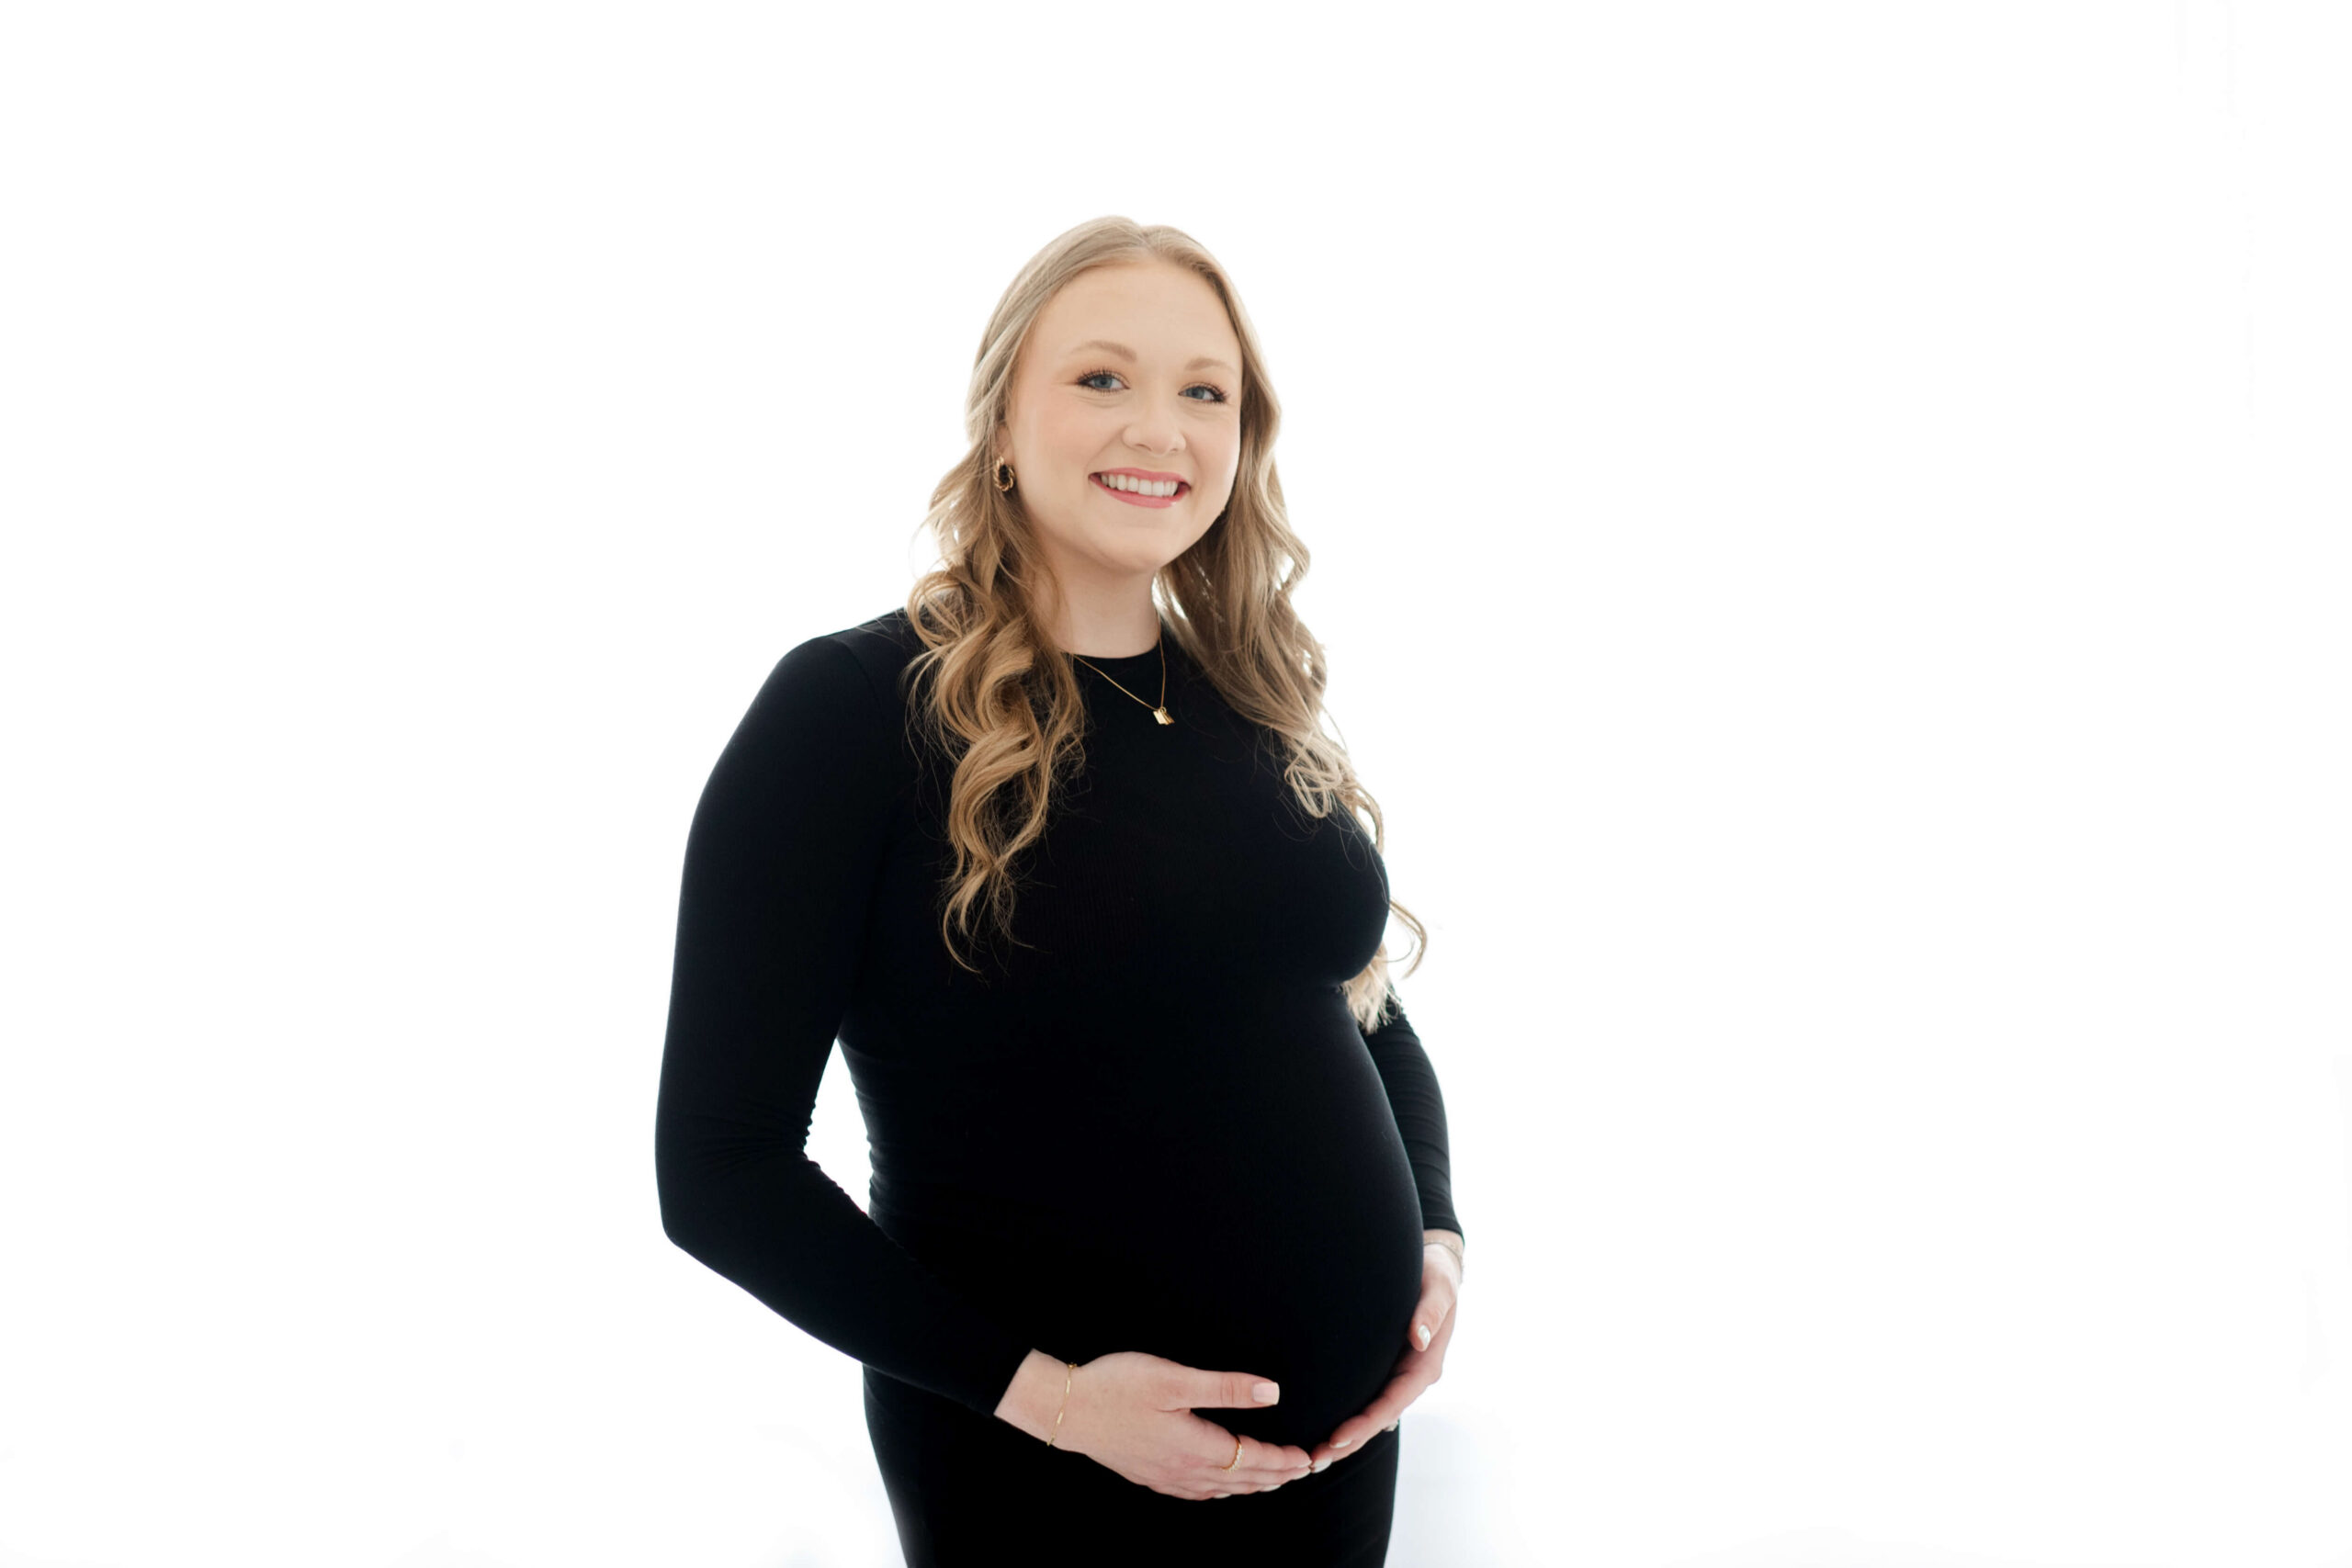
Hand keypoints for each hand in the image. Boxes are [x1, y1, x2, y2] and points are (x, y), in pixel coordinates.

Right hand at [1012, 1350, 1314, 1500]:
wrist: (1065, 1408)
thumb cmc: (1116, 1386)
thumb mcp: (1174, 1378)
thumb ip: (1225, 1387)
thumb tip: (1272, 1393)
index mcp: (1194, 1447)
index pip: (1251, 1460)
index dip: (1282, 1460)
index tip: (1308, 1458)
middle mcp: (1183, 1470)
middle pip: (1241, 1480)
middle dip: (1275, 1475)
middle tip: (1303, 1471)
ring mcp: (1164, 1477)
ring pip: (1220, 1489)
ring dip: (1251, 1485)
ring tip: (1273, 1479)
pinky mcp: (1148, 1475)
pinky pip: (1197, 1491)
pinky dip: (1221, 1489)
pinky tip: (1221, 1485)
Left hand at [1309, 1239, 1461, 1470]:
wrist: (1434, 1264)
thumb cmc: (1436, 1273)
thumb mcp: (1439, 1287)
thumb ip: (1430, 1311)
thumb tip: (1418, 1338)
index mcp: (1425, 1365)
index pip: (1393, 1404)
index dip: (1365, 1425)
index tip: (1337, 1440)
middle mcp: (1410, 1377)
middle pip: (1378, 1419)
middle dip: (1349, 1442)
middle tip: (1313, 1461)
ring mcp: (1396, 1374)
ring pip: (1369, 1413)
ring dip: (1344, 1437)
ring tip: (1312, 1457)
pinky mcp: (1383, 1367)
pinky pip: (1364, 1397)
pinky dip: (1346, 1415)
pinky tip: (1321, 1429)